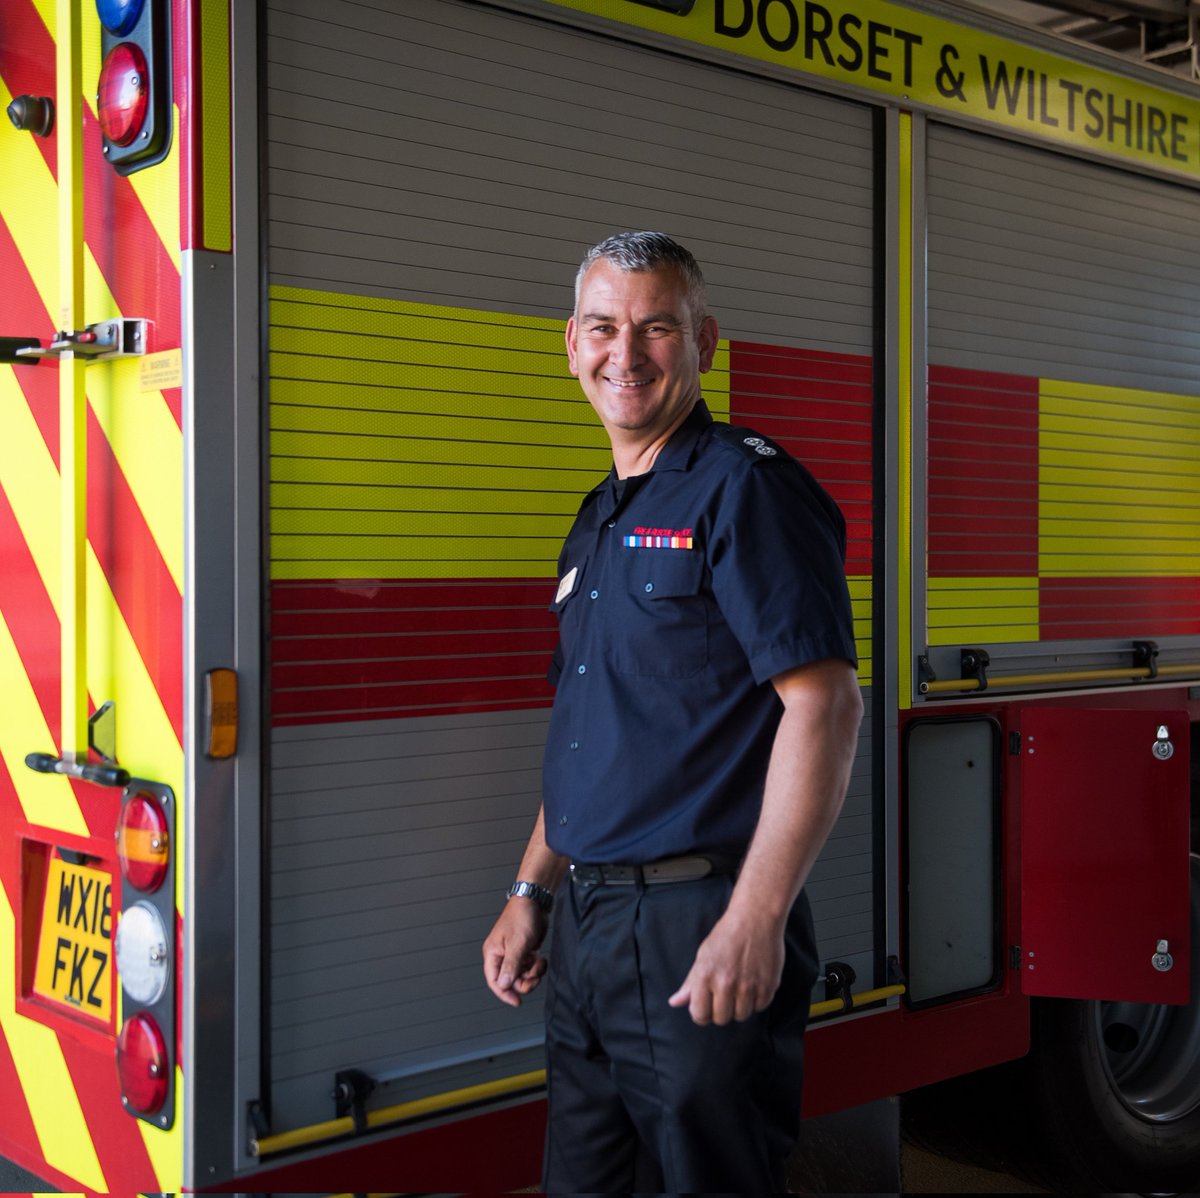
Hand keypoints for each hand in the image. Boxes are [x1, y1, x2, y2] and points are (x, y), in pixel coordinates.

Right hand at [482, 897, 548, 1006]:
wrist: (535, 902)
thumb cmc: (522, 917)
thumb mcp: (517, 944)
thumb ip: (510, 966)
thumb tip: (503, 985)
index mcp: (493, 953)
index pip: (494, 981)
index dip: (504, 994)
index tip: (517, 1001)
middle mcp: (501, 955)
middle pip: (510, 981)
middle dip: (524, 982)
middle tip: (535, 977)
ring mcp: (513, 954)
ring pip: (521, 976)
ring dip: (532, 973)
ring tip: (539, 962)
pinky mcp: (524, 951)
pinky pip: (529, 968)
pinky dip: (536, 966)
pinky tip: (541, 958)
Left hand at [667, 910, 784, 1024]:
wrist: (756, 917)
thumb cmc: (727, 935)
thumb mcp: (703, 955)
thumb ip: (690, 983)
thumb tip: (674, 1002)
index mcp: (705, 975)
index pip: (700, 1014)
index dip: (701, 1013)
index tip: (706, 1006)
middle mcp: (726, 983)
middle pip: (721, 1019)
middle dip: (721, 1010)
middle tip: (724, 994)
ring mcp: (748, 985)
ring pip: (742, 1016)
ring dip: (740, 1006)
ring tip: (740, 986)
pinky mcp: (768, 985)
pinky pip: (760, 1007)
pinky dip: (757, 1000)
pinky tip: (754, 982)